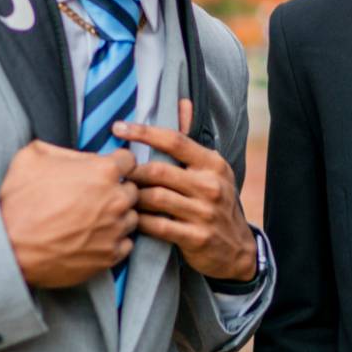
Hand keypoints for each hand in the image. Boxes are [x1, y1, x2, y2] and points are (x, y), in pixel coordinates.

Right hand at [0, 141, 135, 287]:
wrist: (8, 247)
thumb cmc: (19, 202)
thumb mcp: (32, 157)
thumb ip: (63, 149)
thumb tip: (78, 154)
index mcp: (102, 172)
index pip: (128, 160)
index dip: (115, 164)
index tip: (105, 172)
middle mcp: (116, 200)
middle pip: (132, 189)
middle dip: (116, 190)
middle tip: (93, 197)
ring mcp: (115, 229)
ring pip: (131, 217)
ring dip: (117, 216)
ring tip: (92, 220)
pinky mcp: (110, 256)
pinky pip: (126, 244)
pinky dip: (114, 240)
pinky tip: (94, 238)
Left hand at [115, 99, 255, 282]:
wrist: (238, 249)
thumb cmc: (216, 203)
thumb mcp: (211, 171)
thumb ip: (190, 142)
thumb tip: (182, 103)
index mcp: (213, 164)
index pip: (175, 140)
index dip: (144, 132)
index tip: (118, 127)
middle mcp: (211, 186)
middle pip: (159, 170)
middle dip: (131, 171)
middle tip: (113, 173)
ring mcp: (205, 212)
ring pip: (155, 198)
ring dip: (132, 197)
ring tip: (118, 196)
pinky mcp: (197, 237)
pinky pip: (158, 226)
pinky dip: (140, 222)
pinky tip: (131, 220)